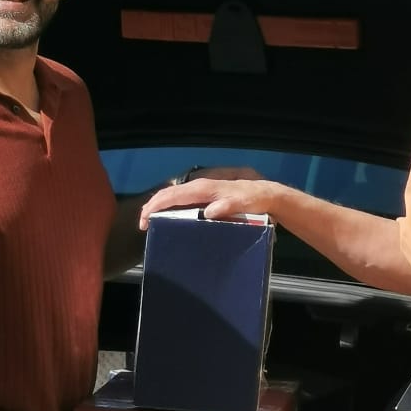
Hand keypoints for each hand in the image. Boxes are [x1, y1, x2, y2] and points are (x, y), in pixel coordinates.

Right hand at [140, 175, 276, 231]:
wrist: (267, 194)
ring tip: (151, 222)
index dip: (156, 206)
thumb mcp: (245, 203)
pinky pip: (184, 199)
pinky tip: (170, 218)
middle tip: (143, 225)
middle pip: (170, 193)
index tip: (145, 220)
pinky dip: (172, 206)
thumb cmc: (255, 199)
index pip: (174, 194)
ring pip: (175, 195)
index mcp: (205, 188)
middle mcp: (201, 186)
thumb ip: (229, 205)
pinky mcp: (207, 196)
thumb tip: (208, 212)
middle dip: (152, 206)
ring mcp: (203, 190)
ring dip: (160, 206)